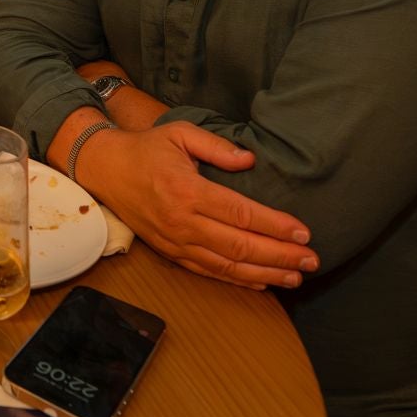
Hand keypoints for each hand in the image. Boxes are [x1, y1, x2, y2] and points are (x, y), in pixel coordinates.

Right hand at [84, 123, 317, 289]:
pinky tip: (262, 282)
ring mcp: (176, 241)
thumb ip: (217, 146)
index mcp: (187, 190)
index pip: (241, 214)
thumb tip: (250, 159)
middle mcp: (183, 222)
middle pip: (240, 245)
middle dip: (280, 256)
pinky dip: (237, 279)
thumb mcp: (180, 133)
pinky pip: (208, 271)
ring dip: (265, 273)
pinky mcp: (170, 252)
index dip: (275, 225)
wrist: (105, 170)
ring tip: (296, 277)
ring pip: (227, 265)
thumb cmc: (146, 148)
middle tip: (312, 260)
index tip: (303, 232)